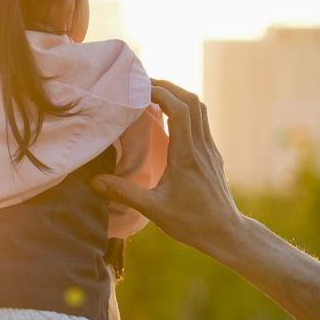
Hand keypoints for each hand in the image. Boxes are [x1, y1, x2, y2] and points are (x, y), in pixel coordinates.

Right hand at [91, 80, 245, 256]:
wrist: (225, 233)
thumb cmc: (192, 223)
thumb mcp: (154, 210)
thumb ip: (124, 194)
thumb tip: (93, 182)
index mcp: (187, 155)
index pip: (180, 109)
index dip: (160, 92)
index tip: (139, 88)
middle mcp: (201, 146)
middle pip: (192, 101)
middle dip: (168, 87)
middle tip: (143, 86)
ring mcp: (209, 150)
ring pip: (200, 109)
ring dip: (178, 96)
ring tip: (154, 96)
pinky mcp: (212, 156)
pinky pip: (201, 122)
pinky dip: (185, 111)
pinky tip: (169, 120)